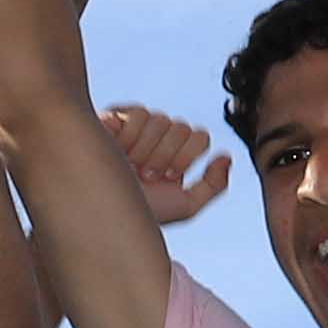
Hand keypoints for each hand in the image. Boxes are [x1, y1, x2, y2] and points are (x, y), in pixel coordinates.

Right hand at [101, 102, 233, 228]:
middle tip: (147, 175)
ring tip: (130, 167)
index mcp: (176, 156)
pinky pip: (139, 113)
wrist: (100, 213)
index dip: (188, 155)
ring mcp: (138, 127)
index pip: (200, 136)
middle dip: (166, 156)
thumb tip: (227, 156)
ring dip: (147, 150)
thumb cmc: (140, 213)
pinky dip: (130, 137)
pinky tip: (117, 152)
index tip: (169, 177)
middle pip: (182, 127)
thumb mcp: (184, 207)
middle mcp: (159, 140)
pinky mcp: (115, 118)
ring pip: (162, 119)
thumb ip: (214, 185)